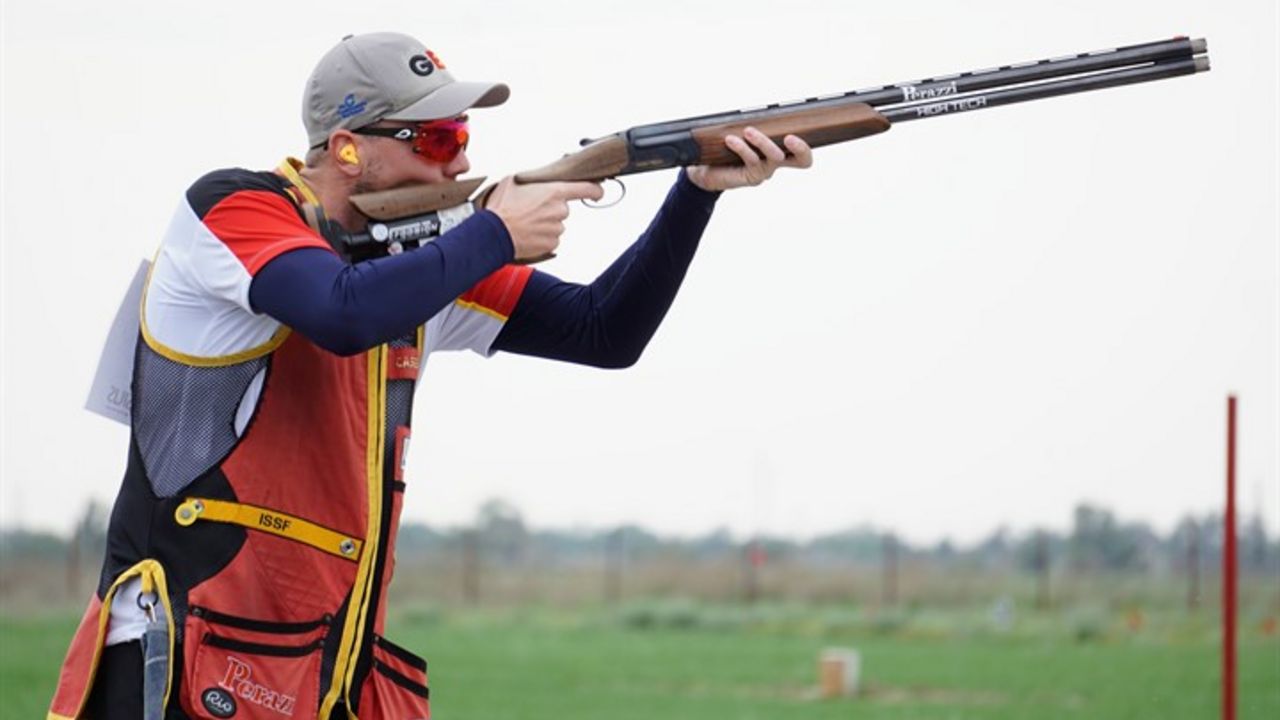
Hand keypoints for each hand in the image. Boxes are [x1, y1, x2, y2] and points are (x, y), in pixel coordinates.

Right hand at [484, 178, 603, 261]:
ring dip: (545, 224)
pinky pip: (551, 239)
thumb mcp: (513, 181)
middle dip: (550, 209)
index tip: (598, 192)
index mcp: (554, 192)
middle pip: (563, 209)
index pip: (586, 189)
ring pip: (556, 225)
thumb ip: (531, 179)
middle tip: (531, 210)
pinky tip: (528, 234)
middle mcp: (560, 211)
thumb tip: (535, 181)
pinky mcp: (552, 244)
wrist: (494, 233)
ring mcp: (557, 229)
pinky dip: (542, 237)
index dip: (595, 190)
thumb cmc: (502, 206)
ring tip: (525, 223)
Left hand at [685, 128, 813, 191]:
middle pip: (802, 161)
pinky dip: (742, 147)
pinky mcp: (751, 177)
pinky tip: (731, 140)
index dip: (805, 145)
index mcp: (778, 150)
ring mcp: (765, 171)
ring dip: (762, 141)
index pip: (802, 150)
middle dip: (800, 148)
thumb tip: (755, 107)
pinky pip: (752, 160)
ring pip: (774, 156)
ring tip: (748, 130)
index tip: (793, 133)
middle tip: (790, 137)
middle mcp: (776, 162)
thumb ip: (752, 123)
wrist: (706, 170)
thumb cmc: (725, 149)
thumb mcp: (741, 132)